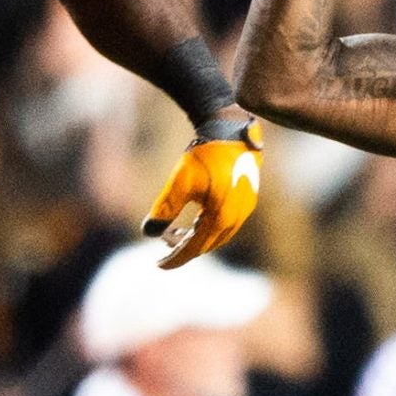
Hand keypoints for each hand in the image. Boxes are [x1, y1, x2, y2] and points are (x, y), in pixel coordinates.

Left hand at [144, 117, 261, 265]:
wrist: (230, 130)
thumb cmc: (205, 156)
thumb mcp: (180, 183)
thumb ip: (165, 209)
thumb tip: (148, 231)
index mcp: (222, 218)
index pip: (195, 248)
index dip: (175, 258)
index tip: (158, 265)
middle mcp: (237, 218)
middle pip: (208, 245)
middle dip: (185, 249)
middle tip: (163, 245)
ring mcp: (245, 210)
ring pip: (217, 235)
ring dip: (196, 238)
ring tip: (176, 232)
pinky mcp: (247, 200)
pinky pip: (225, 224)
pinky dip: (208, 227)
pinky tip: (195, 220)